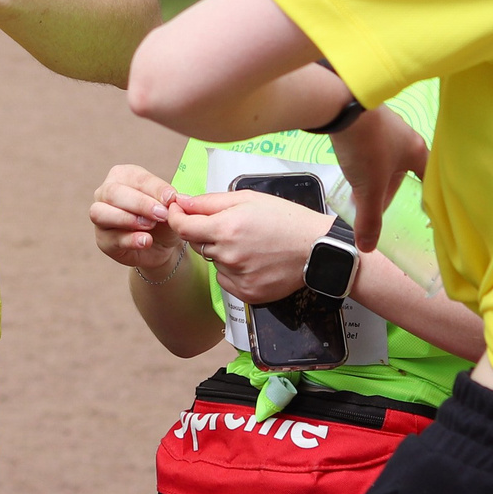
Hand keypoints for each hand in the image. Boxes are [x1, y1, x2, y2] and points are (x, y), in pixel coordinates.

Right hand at [90, 165, 186, 279]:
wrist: (162, 246)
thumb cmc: (163, 217)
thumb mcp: (170, 207)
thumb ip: (168, 200)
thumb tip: (169, 198)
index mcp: (122, 175)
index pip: (136, 178)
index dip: (154, 188)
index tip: (171, 198)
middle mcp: (105, 192)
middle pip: (112, 192)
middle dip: (139, 203)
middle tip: (161, 213)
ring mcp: (99, 216)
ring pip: (101, 213)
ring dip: (127, 219)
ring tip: (150, 225)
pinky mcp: (102, 240)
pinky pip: (110, 238)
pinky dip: (129, 240)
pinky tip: (145, 241)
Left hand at [166, 188, 334, 305]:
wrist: (316, 248)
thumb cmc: (285, 219)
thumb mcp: (247, 199)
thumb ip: (210, 202)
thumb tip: (182, 202)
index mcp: (226, 228)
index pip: (182, 227)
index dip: (176, 217)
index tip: (178, 211)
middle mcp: (228, 255)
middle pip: (198, 244)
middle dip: (205, 232)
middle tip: (230, 225)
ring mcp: (238, 277)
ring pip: (214, 262)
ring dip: (222, 251)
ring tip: (249, 243)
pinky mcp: (247, 294)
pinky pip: (226, 280)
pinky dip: (233, 270)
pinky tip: (253, 260)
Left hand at [331, 106, 428, 252]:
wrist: (340, 103)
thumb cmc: (367, 146)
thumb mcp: (368, 188)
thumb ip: (369, 219)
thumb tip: (368, 247)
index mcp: (417, 152)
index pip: (429, 179)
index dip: (426, 197)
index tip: (422, 212)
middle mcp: (406, 136)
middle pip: (403, 171)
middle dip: (390, 191)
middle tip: (377, 209)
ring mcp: (386, 125)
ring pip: (385, 158)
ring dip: (375, 177)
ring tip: (360, 193)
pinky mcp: (366, 119)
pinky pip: (370, 146)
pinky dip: (363, 162)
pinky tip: (350, 171)